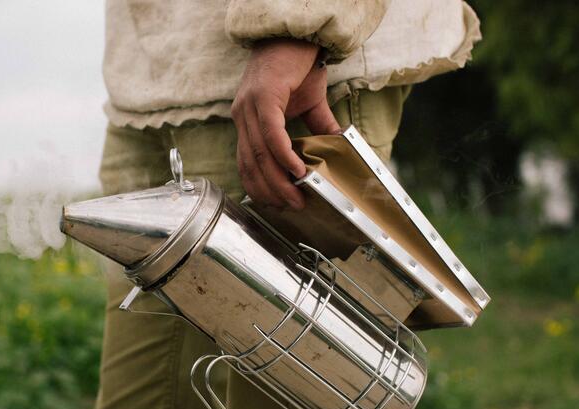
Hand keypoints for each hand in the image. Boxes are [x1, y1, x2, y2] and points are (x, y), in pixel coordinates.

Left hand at [231, 39, 340, 209]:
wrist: (299, 32)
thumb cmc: (300, 65)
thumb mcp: (309, 104)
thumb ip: (317, 129)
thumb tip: (335, 151)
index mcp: (248, 120)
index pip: (246, 162)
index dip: (259, 187)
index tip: (276, 204)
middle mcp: (242, 115)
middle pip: (250, 164)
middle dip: (270, 191)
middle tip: (290, 207)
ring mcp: (249, 106)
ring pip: (259, 154)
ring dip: (278, 180)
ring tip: (296, 196)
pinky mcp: (263, 97)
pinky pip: (271, 135)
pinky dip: (284, 156)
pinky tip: (298, 170)